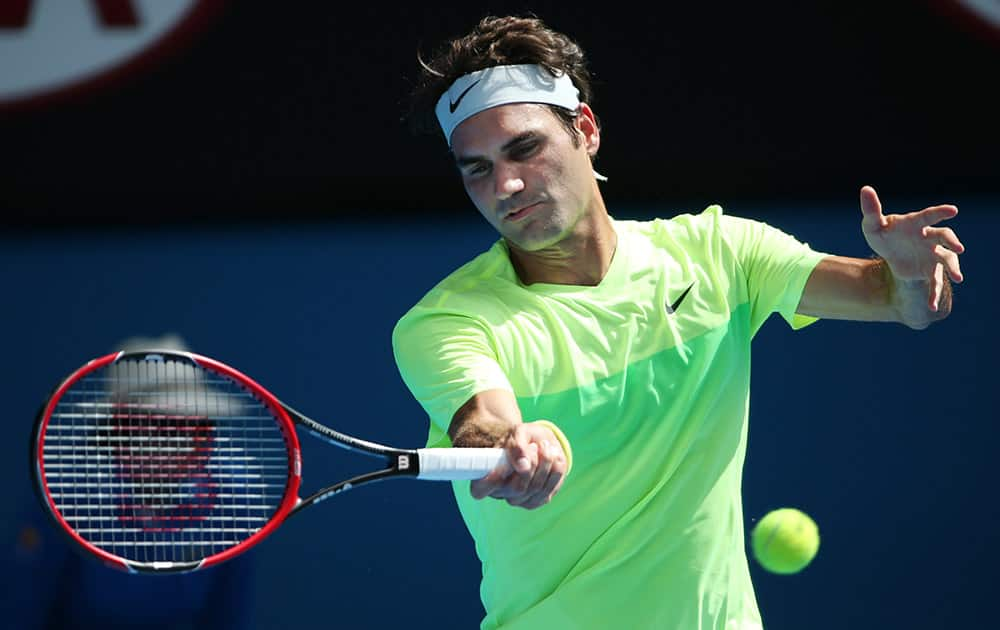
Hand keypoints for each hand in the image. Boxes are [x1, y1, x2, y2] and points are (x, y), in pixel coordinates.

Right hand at [470, 422, 567, 509]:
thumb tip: (523, 465)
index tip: (506, 464)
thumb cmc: (523, 437)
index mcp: (486, 474)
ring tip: (545, 446)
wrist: (539, 442)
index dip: (490, 482)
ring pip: (535, 489)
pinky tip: (554, 458)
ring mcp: (518, 499)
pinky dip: (555, 472)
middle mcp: (500, 492)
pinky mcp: (537, 501)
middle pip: (517, 488)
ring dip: (545, 465)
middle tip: (535, 445)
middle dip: (531, 464)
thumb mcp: (520, 432)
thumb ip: (518, 446)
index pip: (479, 489)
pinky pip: (549, 491)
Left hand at [860, 185, 964, 310]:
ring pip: (947, 260)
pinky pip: (934, 284)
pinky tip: (930, 307)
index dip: (940, 212)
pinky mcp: (930, 271)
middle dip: (953, 241)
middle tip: (959, 248)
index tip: (953, 210)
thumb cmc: (884, 235)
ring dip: (953, 268)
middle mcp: (929, 238)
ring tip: (958, 277)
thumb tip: (865, 188)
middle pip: (945, 237)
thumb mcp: (873, 225)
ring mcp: (932, 255)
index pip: (929, 216)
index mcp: (916, 224)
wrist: (891, 255)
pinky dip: (933, 295)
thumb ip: (871, 210)